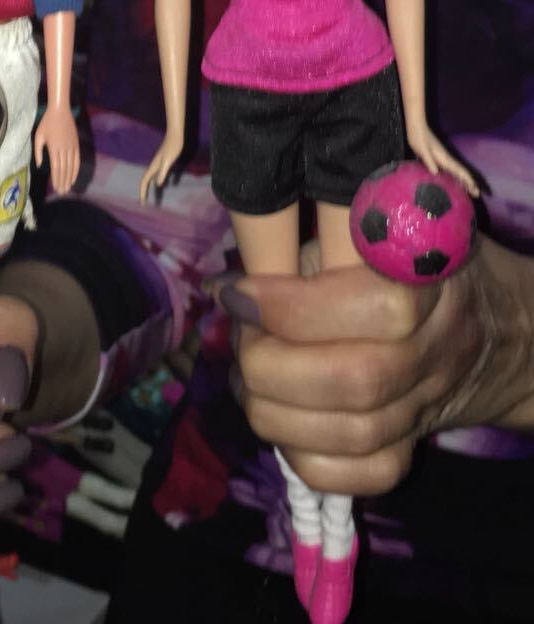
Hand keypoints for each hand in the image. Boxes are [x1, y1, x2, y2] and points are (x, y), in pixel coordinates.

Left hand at [33, 106, 78, 194]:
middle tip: (61, 192)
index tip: (55, 188)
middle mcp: (64, 149)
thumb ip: (38, 152)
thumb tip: (39, 166)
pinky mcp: (76, 145)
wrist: (60, 111)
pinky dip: (76, 170)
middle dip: (62, 181)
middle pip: (64, 169)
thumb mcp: (38, 136)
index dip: (56, 178)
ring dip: (69, 178)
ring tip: (67, 188)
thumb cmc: (47, 123)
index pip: (56, 167)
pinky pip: (77, 160)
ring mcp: (71, 147)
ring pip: (71, 166)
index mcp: (54, 148)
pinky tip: (74, 177)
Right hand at [139, 131, 182, 203]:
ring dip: (153, 188)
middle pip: (147, 181)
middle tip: (146, 204)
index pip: (144, 181)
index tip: (142, 203)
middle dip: (145, 192)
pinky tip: (169, 184)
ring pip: (153, 178)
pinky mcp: (166, 162)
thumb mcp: (168, 161)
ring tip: (156, 197)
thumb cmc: (172, 147)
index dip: (142, 192)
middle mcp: (155, 166)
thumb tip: (158, 184)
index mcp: (154, 167)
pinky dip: (162, 181)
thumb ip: (163, 172)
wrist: (176, 135)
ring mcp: (160, 164)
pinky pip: (161, 174)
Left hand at [210, 235, 533, 495]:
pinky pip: (363, 476)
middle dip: (271, 364)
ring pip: (352, 434)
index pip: (372, 306)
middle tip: (242, 337)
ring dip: (275, 412)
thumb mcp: (359, 232)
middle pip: (356, 380)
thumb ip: (301, 254)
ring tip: (249, 378)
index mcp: (426, 280)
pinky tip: (284, 421)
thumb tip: (221, 288)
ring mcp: (428, 403)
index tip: (237, 293)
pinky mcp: (415, 446)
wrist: (488, 326)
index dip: (291, 306)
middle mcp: (436, 347)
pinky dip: (306, 459)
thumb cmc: (401, 263)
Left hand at [406, 122, 479, 195]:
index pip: (459, 170)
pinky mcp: (439, 158)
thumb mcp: (422, 150)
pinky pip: (451, 169)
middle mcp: (446, 159)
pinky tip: (454, 182)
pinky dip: (456, 176)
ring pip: (457, 171)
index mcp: (444, 158)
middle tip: (477, 194)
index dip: (467, 179)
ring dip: (464, 180)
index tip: (475, 188)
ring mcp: (443, 158)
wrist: (417, 128)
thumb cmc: (418, 138)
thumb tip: (435, 173)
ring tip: (469, 191)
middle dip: (470, 182)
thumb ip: (428, 160)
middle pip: (461, 172)